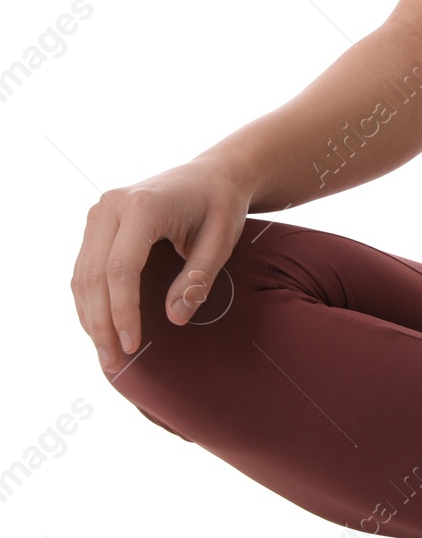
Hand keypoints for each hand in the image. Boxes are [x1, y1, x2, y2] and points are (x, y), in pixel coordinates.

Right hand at [71, 157, 254, 373]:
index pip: (121, 268)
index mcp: (143, 205)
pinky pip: (86, 268)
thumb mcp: (223, 238)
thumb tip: (174, 318)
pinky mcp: (98, 225)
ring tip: (106, 354)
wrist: (215, 173)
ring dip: (90, 317)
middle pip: (94, 275)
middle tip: (113, 363)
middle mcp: (111, 206)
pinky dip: (90, 301)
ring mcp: (99, 213)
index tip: (131, 345)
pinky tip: (101, 328)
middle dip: (101, 323)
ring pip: (83, 275)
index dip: (123, 311)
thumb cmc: (223, 204)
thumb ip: (199, 277)